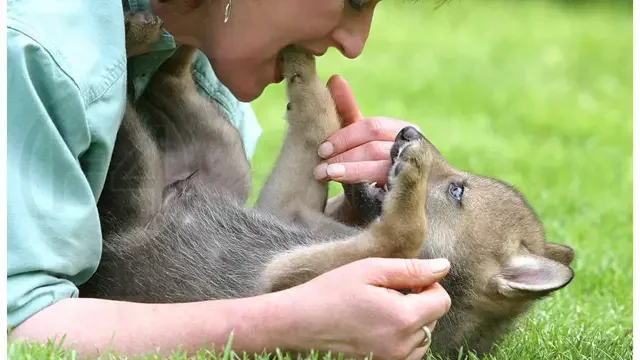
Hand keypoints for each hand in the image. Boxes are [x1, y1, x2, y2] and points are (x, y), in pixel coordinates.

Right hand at [274, 257, 451, 359]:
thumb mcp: (370, 270)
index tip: (404, 280)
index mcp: (403, 318)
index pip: (442, 301)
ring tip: (380, 309)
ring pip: (423, 336)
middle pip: (434, 318)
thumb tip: (444, 267)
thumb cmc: (331, 292)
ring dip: (411, 321)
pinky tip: (378, 325)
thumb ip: (411, 269)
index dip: (428, 285)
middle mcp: (403, 345)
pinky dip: (401, 337)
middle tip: (385, 293)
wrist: (299, 323)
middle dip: (418, 302)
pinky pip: (408, 351)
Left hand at [313, 75, 419, 184]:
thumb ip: (348, 112)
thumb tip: (334, 78)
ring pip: (379, 163)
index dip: (344, 136)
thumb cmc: (373, 169)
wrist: (394, 209)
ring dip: (349, 168)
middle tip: (320, 165)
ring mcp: (415, 168)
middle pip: (374, 143)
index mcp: (403, 130)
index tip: (322, 149)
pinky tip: (346, 186)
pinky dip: (364, 182)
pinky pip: (387, 183)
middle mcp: (413, 146)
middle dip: (343, 153)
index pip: (371, 126)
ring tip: (325, 174)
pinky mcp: (414, 189)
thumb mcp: (360, 142)